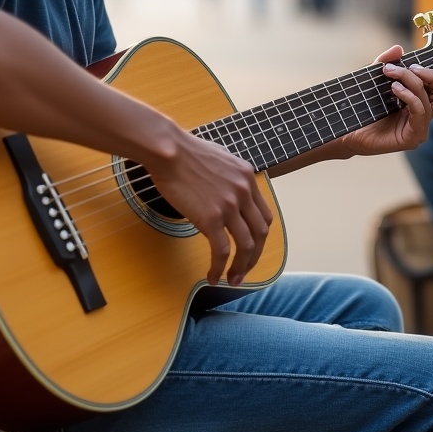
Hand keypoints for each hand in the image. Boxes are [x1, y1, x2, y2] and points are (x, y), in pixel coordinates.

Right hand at [146, 131, 272, 286]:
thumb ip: (229, 179)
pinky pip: (221, 251)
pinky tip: (213, 276)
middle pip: (260, 234)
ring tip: (232, 280)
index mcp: (247, 178)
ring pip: (246, 246)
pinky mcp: (211, 218)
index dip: (259, 238)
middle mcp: (244, 192)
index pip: (264, 216)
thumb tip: (224, 194)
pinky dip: (220, 268)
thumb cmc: (185, 152)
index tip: (251, 249)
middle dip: (254, 257)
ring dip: (241, 268)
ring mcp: (229, 206)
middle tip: (244, 270)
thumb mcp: (220, 160)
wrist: (168, 151)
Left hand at [341, 46, 432, 156]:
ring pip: (428, 101)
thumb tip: (399, 48)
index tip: (411, 63)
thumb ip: (386, 63)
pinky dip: (410, 96)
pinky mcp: (412, 139)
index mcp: (420, 105)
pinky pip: (420, 112)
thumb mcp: (376, 80)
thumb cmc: (363, 108)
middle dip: (429, 75)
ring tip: (392, 78)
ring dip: (411, 82)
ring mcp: (419, 129)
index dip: (432, 74)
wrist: (348, 132)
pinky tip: (395, 89)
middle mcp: (423, 118)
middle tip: (408, 67)